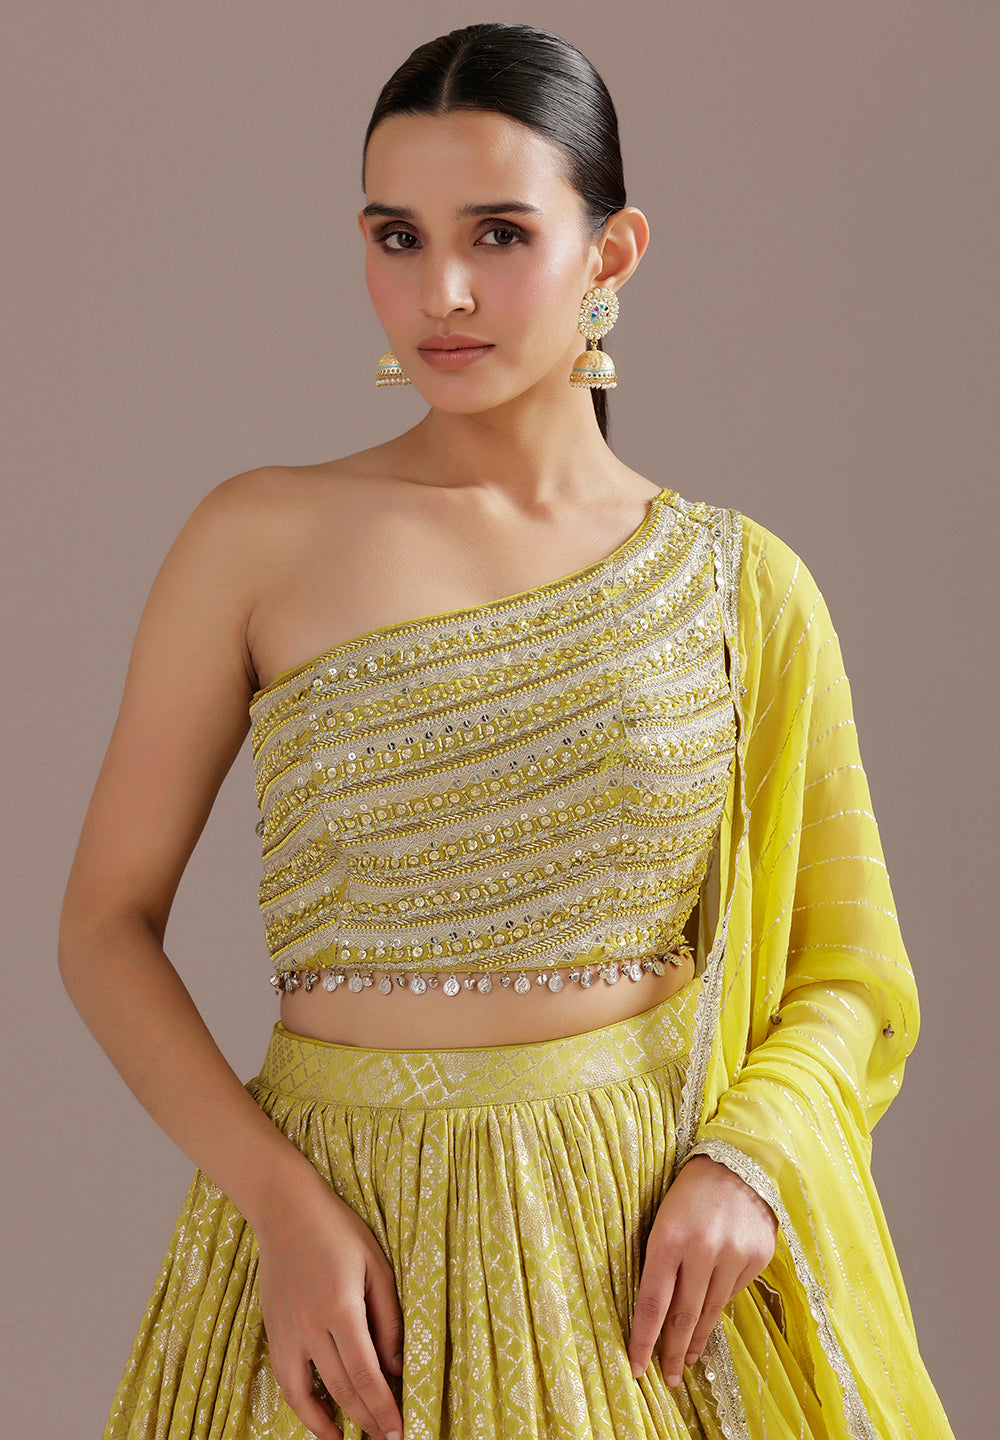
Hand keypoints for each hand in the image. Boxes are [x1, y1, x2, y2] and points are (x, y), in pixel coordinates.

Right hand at [255, 1170, 403, 1439]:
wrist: (285, 1209)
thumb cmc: (338, 1230)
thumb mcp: (376, 1266)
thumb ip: (388, 1318)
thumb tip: (397, 1365)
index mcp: (341, 1307)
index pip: (366, 1374)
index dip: (384, 1407)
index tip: (399, 1429)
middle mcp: (310, 1326)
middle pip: (342, 1389)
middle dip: (368, 1419)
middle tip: (389, 1437)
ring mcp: (287, 1331)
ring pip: (310, 1394)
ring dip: (336, 1423)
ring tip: (357, 1438)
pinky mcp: (273, 1331)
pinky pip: (286, 1382)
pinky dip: (303, 1408)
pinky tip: (321, 1423)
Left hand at [628, 1154, 776, 1384]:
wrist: (738, 1163)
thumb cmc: (688, 1192)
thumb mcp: (663, 1219)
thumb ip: (659, 1261)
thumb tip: (655, 1314)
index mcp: (668, 1238)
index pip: (651, 1302)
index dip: (643, 1339)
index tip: (636, 1367)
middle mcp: (702, 1249)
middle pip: (683, 1315)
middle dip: (672, 1351)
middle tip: (666, 1378)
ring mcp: (733, 1255)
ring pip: (710, 1311)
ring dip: (696, 1339)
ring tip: (686, 1360)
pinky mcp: (757, 1258)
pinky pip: (732, 1294)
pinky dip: (718, 1309)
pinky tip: (709, 1321)